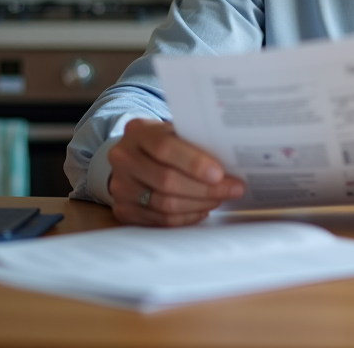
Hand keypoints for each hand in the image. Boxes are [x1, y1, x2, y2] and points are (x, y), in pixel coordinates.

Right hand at [107, 118, 245, 226]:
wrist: (131, 158)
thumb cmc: (162, 143)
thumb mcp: (172, 132)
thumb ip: (193, 140)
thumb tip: (231, 158)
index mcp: (138, 132)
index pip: (165, 148)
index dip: (194, 163)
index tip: (220, 173)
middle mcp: (123, 158)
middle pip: (167, 180)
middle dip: (205, 188)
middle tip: (232, 189)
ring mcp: (121, 186)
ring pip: (165, 204)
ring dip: (199, 204)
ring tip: (220, 198)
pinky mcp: (123, 210)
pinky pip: (161, 220)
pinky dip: (186, 217)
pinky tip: (203, 209)